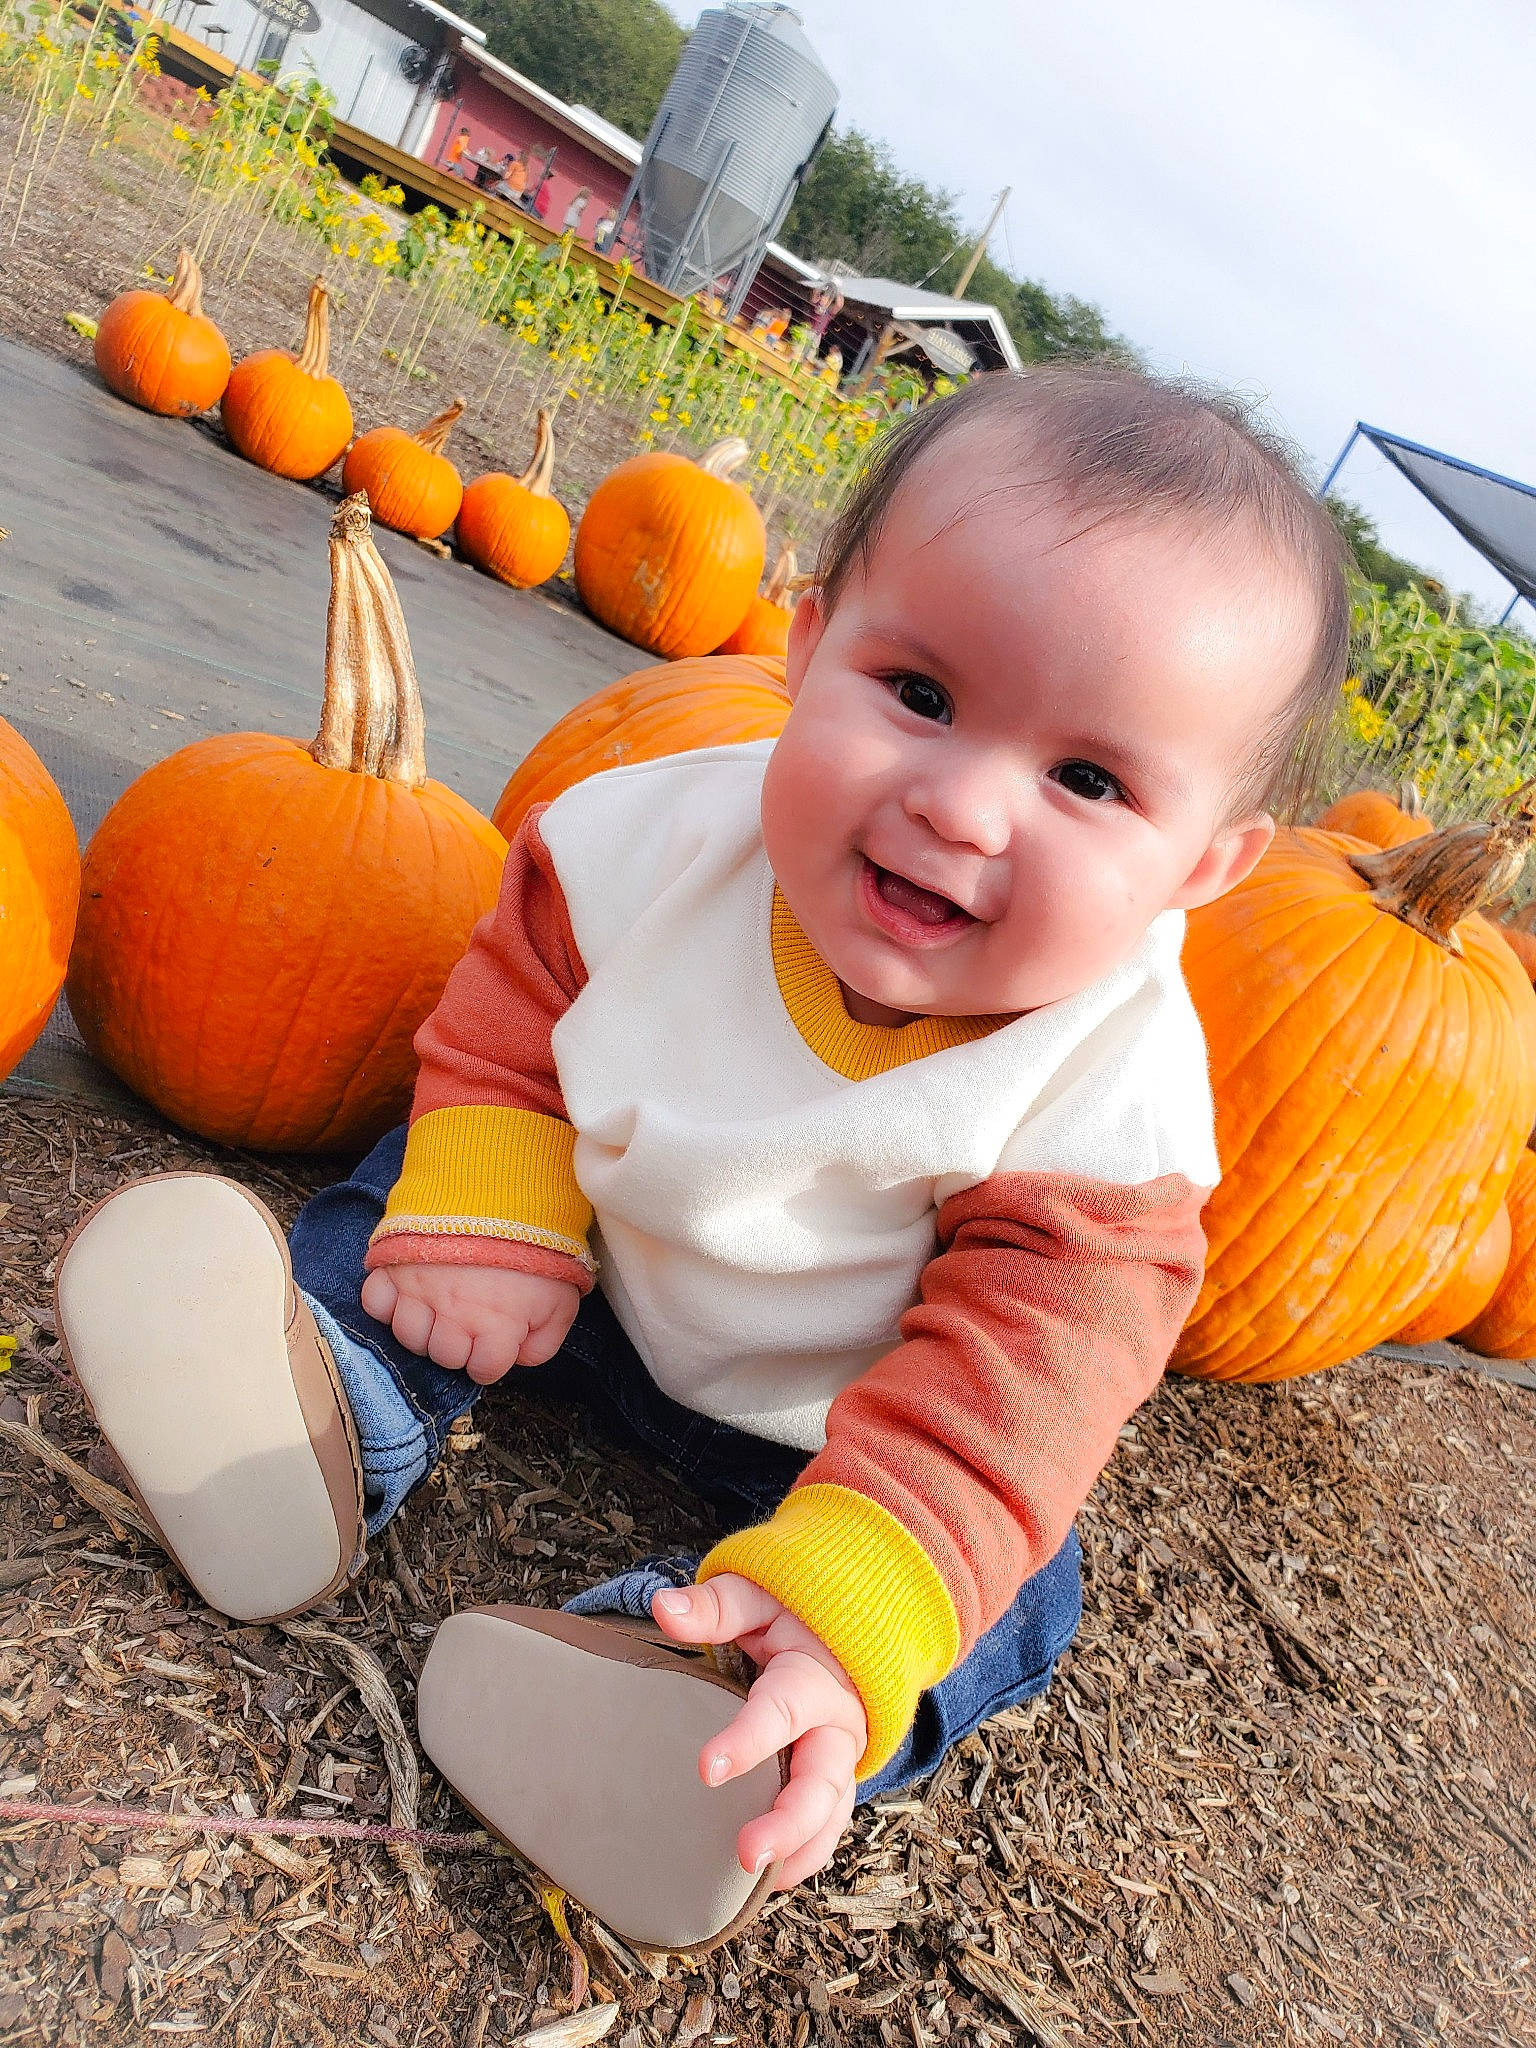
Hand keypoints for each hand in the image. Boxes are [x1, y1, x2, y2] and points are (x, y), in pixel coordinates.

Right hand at [358, 1262, 578, 1384]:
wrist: (501, 1187)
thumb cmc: (537, 1244)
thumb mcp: (561, 1298)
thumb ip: (545, 1341)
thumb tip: (520, 1358)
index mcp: (496, 1327)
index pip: (483, 1371)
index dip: (491, 1358)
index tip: (494, 1341)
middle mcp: (453, 1317)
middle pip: (444, 1356)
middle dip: (459, 1344)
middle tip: (469, 1320)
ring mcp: (420, 1291)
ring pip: (408, 1335)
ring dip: (424, 1327)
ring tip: (441, 1307)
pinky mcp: (395, 1266)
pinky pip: (374, 1302)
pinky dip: (386, 1303)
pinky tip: (406, 1294)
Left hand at [652, 1573, 866, 1889]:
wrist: (846, 1633)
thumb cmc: (794, 1615)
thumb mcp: (759, 1598)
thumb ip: (716, 1606)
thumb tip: (663, 1608)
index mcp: (815, 1676)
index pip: (782, 1710)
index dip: (746, 1741)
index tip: (705, 1769)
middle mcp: (837, 1725)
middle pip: (822, 1781)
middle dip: (788, 1821)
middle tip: (746, 1852)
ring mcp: (840, 1759)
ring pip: (831, 1814)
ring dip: (800, 1849)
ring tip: (757, 1878)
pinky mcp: (835, 1782)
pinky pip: (828, 1825)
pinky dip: (805, 1855)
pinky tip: (770, 1879)